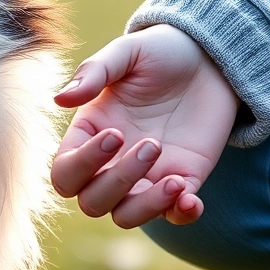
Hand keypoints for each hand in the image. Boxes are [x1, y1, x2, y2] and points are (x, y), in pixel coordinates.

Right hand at [49, 24, 237, 228]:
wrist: (209, 58)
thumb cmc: (160, 52)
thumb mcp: (127, 53)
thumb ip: (94, 72)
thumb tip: (60, 99)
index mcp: (90, 133)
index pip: (65, 172)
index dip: (82, 164)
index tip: (115, 134)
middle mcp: (112, 162)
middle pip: (93, 202)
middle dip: (120, 181)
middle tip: (153, 143)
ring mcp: (147, 176)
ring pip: (127, 216)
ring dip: (147, 205)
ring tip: (175, 180)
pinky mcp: (183, 180)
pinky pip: (174, 215)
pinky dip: (180, 214)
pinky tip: (191, 196)